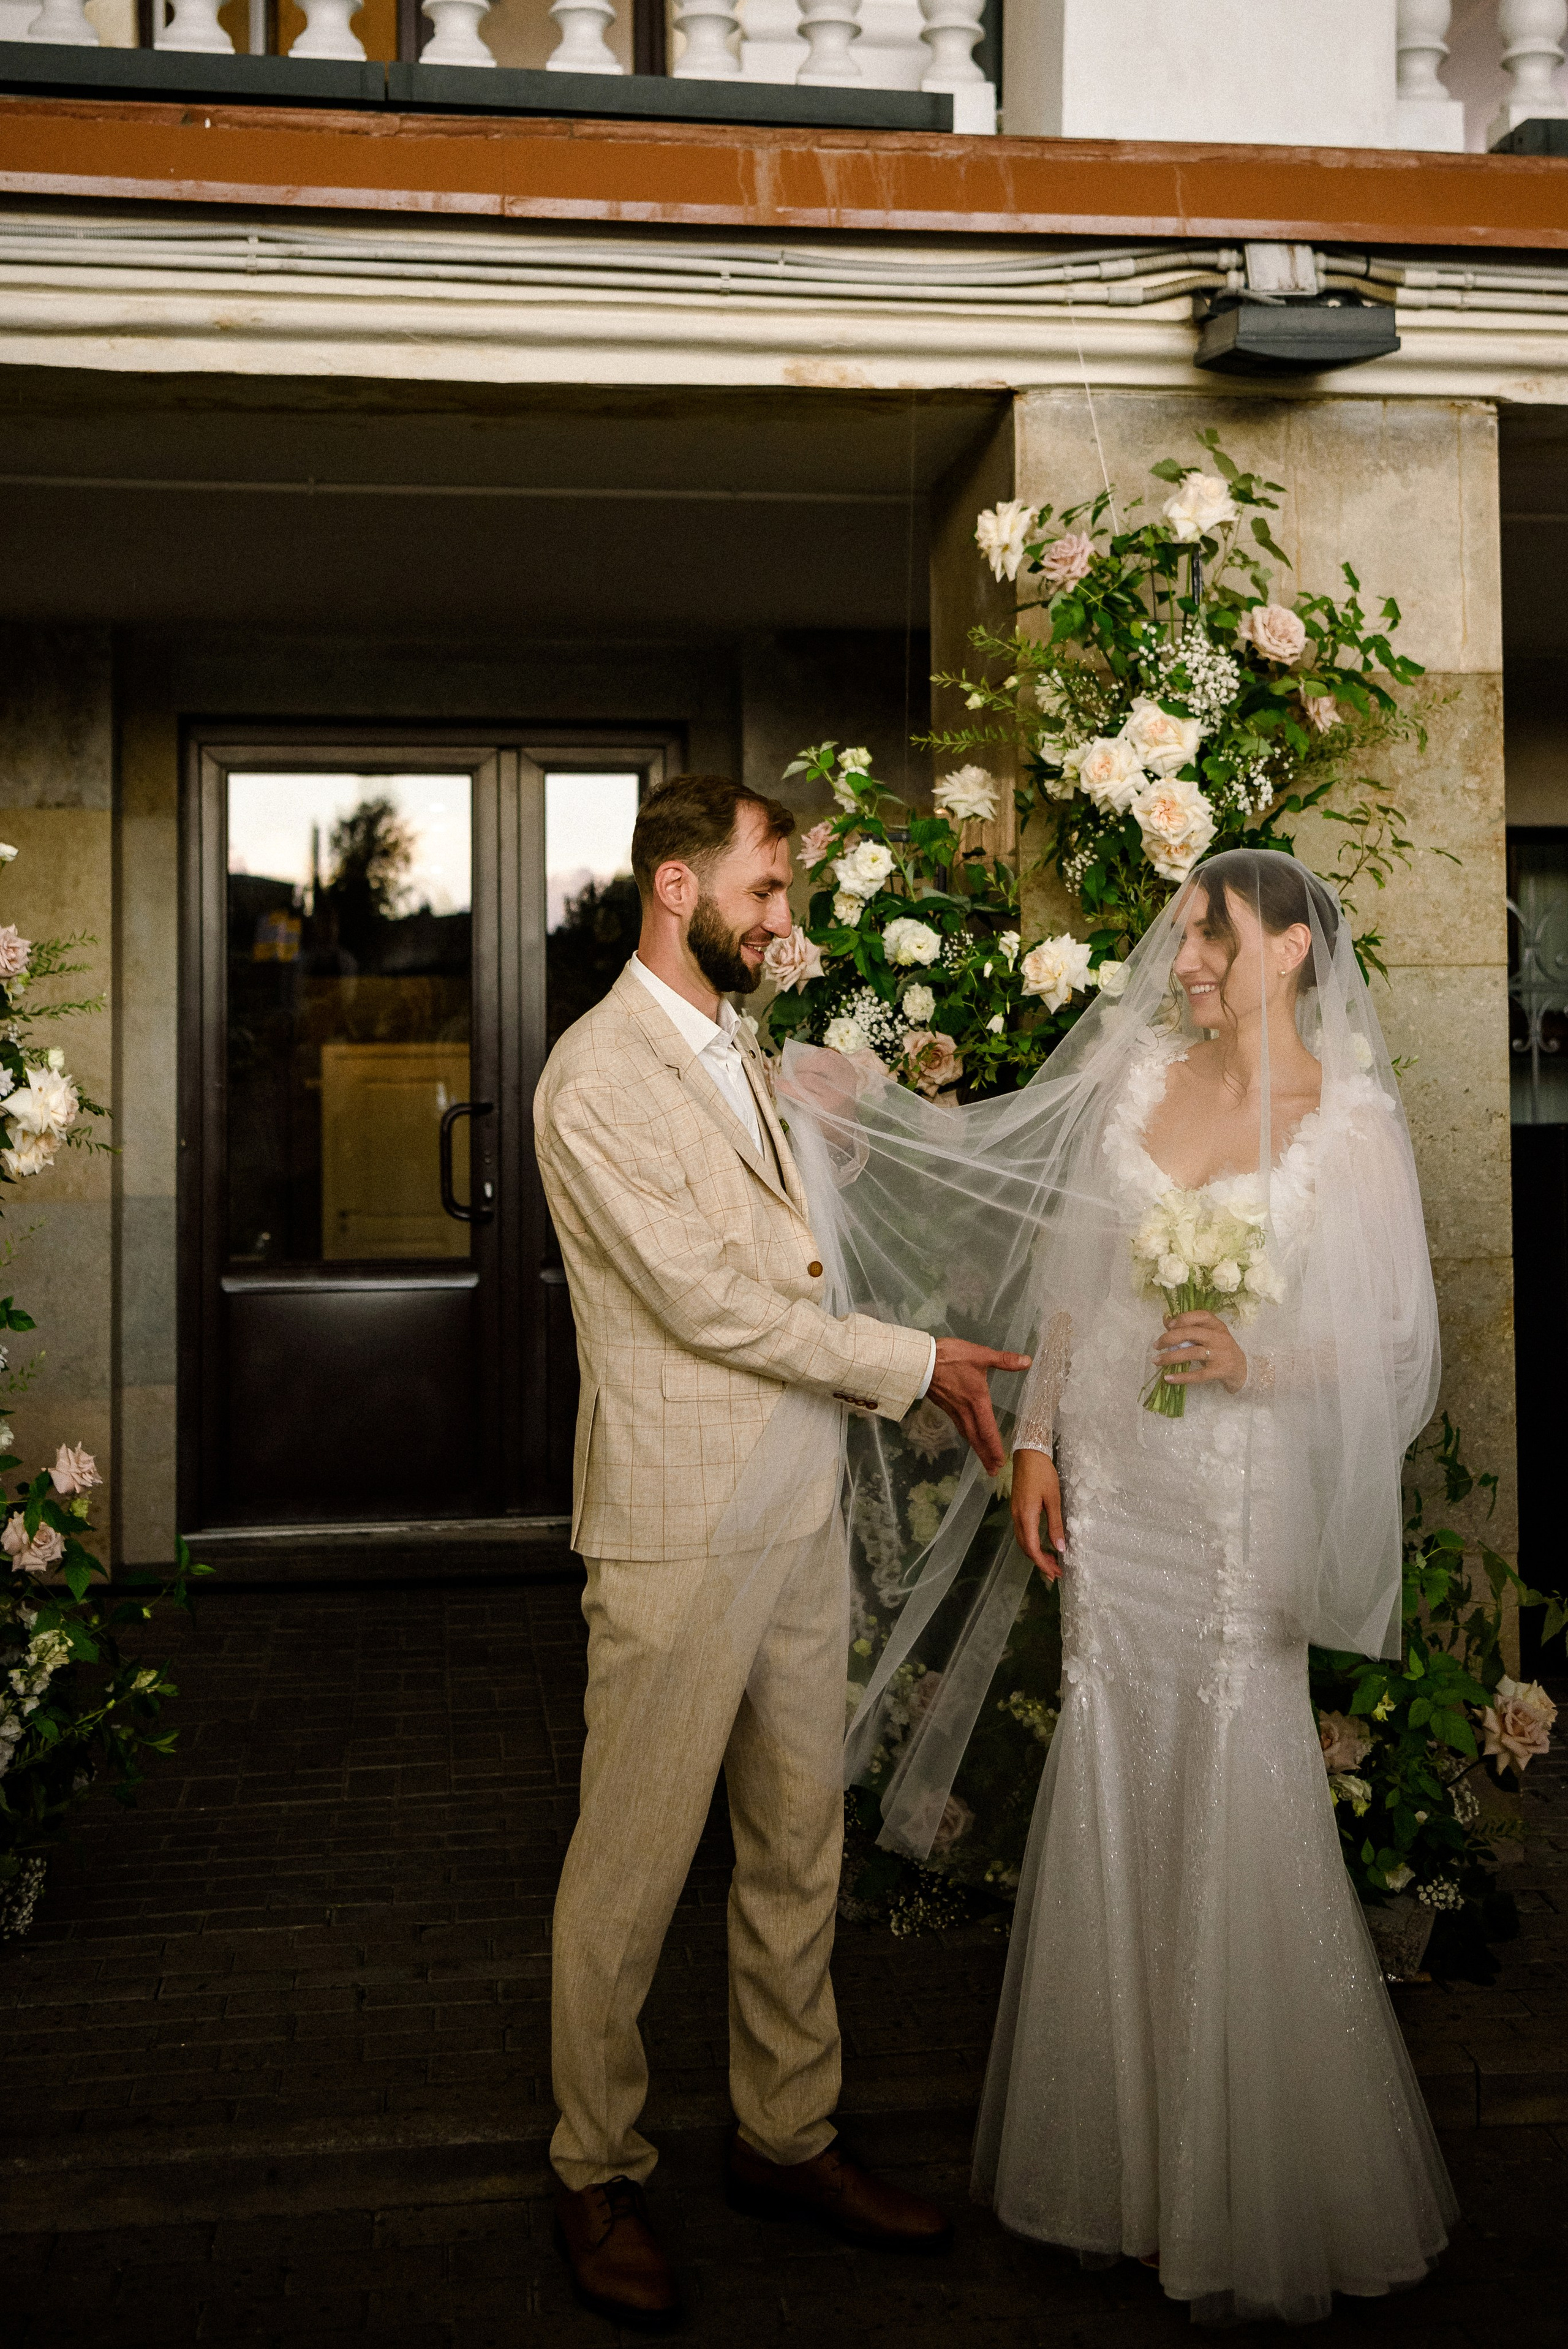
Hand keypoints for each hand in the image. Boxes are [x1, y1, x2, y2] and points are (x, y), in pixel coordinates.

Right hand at [927, 1337, 1032, 1476]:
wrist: (921, 1361)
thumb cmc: (950, 1357)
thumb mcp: (980, 1355)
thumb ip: (1004, 1360)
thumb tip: (1027, 1361)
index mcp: (977, 1400)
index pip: (987, 1430)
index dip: (994, 1447)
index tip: (1001, 1461)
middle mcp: (965, 1410)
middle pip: (976, 1439)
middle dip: (986, 1456)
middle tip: (993, 1471)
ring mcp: (953, 1410)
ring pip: (967, 1435)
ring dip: (976, 1449)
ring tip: (984, 1461)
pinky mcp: (945, 1407)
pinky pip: (959, 1427)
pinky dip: (967, 1437)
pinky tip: (968, 1437)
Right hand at [1011, 1448, 1065, 1581]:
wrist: (1028, 1454)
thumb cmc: (1043, 1474)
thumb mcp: (1053, 1499)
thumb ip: (1055, 1525)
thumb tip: (1060, 1549)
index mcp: (1026, 1516)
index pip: (1032, 1548)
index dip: (1043, 1564)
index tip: (1055, 1573)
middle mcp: (1017, 1517)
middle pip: (1026, 1548)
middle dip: (1040, 1563)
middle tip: (1056, 1572)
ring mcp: (1015, 1513)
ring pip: (1023, 1541)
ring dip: (1036, 1554)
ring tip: (1052, 1561)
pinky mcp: (1017, 1509)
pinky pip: (1023, 1532)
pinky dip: (1032, 1543)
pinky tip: (1043, 1544)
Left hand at [1153, 1310, 1246, 1394]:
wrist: (1242, 1369)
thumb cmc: (1220, 1349)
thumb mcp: (1209, 1335)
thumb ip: (1189, 1327)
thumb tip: (1165, 1319)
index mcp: (1217, 1326)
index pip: (1202, 1316)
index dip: (1184, 1318)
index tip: (1168, 1325)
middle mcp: (1219, 1338)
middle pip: (1192, 1333)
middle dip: (1170, 1338)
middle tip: (1156, 1345)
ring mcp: (1220, 1355)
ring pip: (1192, 1353)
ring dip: (1171, 1357)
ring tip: (1156, 1361)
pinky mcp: (1219, 1371)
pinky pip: (1198, 1375)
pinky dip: (1182, 1377)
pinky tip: (1168, 1378)